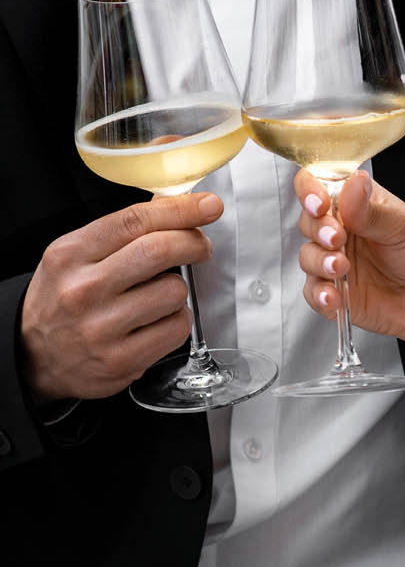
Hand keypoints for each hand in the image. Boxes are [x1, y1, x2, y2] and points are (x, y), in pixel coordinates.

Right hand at [20, 194, 221, 401]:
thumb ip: (122, 231)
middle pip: (159, 251)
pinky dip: (178, 320)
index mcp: (70, 255)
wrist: (33, 356)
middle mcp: (83, 290)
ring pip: (174, 291)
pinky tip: (158, 321)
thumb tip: (174, 206)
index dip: (180, 209)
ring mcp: (101, 328)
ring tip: (160, 294)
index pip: (135, 221)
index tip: (208, 206)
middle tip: (201, 246)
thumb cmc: (63, 299)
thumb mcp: (75, 255)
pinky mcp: (121, 360)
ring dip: (179, 289)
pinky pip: (177, 328)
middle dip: (193, 243)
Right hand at [295, 169, 404, 407]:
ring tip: (341, 267)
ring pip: (307, 255)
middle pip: (308, 220)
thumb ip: (373, 211)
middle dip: (317, 228)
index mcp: (358, 203)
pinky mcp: (336, 293)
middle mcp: (343, 230)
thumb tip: (352, 182)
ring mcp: (337, 261)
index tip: (319, 203)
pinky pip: (314, 292)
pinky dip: (320, 294)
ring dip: (319, 261)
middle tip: (337, 238)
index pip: (320, 185)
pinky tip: (335, 296)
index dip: (310, 190)